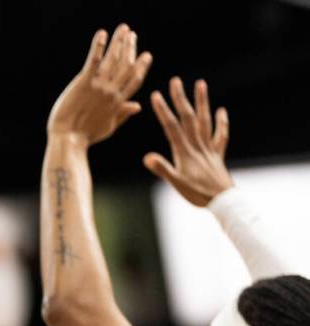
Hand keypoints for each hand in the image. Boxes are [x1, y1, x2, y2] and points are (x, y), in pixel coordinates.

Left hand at [47, 24, 152, 146]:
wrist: (68, 139)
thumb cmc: (86, 136)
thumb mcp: (109, 126)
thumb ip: (123, 114)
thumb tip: (138, 106)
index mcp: (118, 102)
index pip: (135, 80)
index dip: (141, 66)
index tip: (146, 55)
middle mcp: (111, 92)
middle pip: (126, 65)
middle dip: (130, 48)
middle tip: (132, 35)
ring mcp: (99, 87)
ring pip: (113, 60)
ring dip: (119, 42)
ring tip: (123, 29)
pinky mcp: (84, 83)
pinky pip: (94, 61)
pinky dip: (99, 47)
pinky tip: (102, 34)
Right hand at [143, 77, 232, 205]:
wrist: (222, 200)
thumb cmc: (197, 194)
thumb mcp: (175, 183)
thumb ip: (162, 169)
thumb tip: (147, 158)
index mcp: (184, 151)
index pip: (171, 127)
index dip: (163, 110)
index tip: (156, 95)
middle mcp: (197, 145)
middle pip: (188, 118)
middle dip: (180, 99)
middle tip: (175, 81)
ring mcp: (208, 148)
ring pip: (205, 120)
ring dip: (202, 102)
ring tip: (200, 84)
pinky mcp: (217, 154)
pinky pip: (220, 135)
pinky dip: (221, 122)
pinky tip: (220, 111)